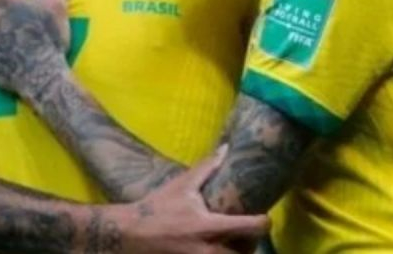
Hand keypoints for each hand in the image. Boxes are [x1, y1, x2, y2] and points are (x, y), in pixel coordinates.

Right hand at [117, 145, 269, 253]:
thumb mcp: (182, 186)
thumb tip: (225, 148)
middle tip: (248, 235)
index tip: (263, 218)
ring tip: (234, 244)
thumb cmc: (157, 207)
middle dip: (251, 245)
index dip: (263, 222)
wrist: (129, 234)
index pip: (250, 228)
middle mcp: (208, 249)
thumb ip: (206, 168)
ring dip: (237, 253)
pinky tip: (218, 248)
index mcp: (208, 227)